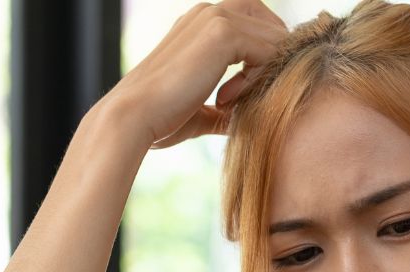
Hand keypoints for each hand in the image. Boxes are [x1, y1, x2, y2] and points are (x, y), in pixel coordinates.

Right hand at [99, 0, 288, 151]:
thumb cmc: (159, 118)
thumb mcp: (200, 110)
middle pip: (268, 20)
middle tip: (263, 90)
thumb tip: (243, 120)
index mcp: (199, 24)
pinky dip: (260, 78)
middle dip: (275, 55)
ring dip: (268, 72)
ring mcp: (215, 18)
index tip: (250, 93)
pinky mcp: (222, 33)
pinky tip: (229, 102)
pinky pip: (269, 51)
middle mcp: (208, 12)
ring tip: (237, 103)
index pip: (253, 24)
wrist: (134, 117)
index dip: (263, 56)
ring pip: (273, 36)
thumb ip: (224, 108)